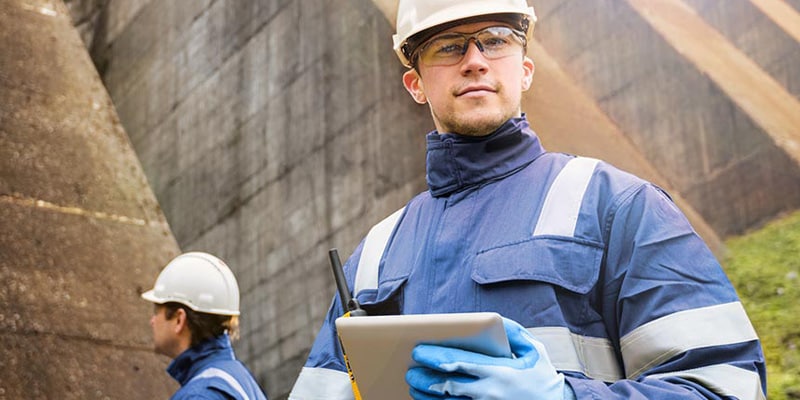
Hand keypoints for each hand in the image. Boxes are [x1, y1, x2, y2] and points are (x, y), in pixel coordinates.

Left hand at [405, 317, 575, 399]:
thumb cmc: (542, 376)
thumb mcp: (534, 350)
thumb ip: (514, 332)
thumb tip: (494, 321)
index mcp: (499, 371)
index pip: (461, 363)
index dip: (436, 357)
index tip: (419, 352)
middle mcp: (489, 392)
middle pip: (448, 385)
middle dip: (425, 378)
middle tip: (410, 371)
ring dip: (427, 395)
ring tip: (414, 386)